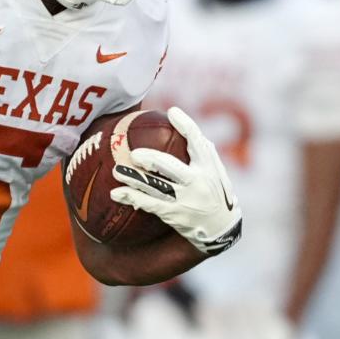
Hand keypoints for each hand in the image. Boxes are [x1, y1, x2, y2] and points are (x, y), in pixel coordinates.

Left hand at [112, 107, 242, 255]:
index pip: (198, 142)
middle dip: (152, 160)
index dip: (186, 126)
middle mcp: (198, 182)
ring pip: (156, 187)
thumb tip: (178, 121)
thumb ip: (201, 150)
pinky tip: (116, 193)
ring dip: (134, 179)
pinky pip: (150, 204)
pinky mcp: (175, 214)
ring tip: (116, 171)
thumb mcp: (215, 170)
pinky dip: (132, 198)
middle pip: (172, 168)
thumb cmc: (214, 190)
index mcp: (209, 167)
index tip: (172, 111)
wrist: (223, 227)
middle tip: (134, 153)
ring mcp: (186, 200)